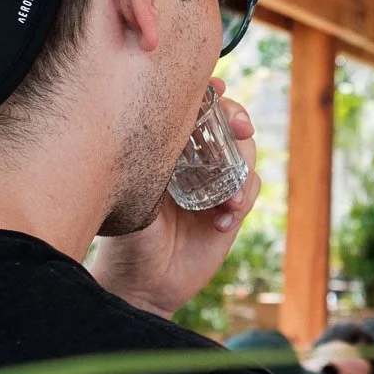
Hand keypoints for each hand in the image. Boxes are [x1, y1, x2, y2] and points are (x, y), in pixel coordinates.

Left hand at [88, 79, 259, 317]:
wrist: (141, 283)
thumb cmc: (126, 237)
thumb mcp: (134, 195)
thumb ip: (150, 165)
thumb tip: (163, 129)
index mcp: (170, 149)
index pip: (197, 112)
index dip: (212, 95)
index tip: (218, 89)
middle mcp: (195, 163)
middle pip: (229, 127)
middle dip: (239, 120)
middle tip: (239, 127)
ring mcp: (215, 186)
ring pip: (245, 158)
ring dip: (243, 169)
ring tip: (228, 197)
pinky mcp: (229, 213)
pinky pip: (248, 192)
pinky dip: (241, 200)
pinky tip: (221, 221)